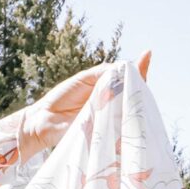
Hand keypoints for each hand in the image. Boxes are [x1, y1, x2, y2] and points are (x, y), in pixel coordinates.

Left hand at [19, 49, 151, 163]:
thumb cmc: (61, 98)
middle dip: (139, 82)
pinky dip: (121, 114)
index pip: (129, 78)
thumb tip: (126, 65)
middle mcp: (111, 102)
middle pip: (133, 93)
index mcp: (107, 88)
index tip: (146, 57)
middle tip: (141, 74)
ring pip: (128, 107)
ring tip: (133, 85)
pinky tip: (124, 103)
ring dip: (131, 97)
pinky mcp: (103, 130)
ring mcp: (108, 117)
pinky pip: (117, 123)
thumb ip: (104, 72)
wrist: (43, 120)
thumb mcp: (84, 79)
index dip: (139, 70)